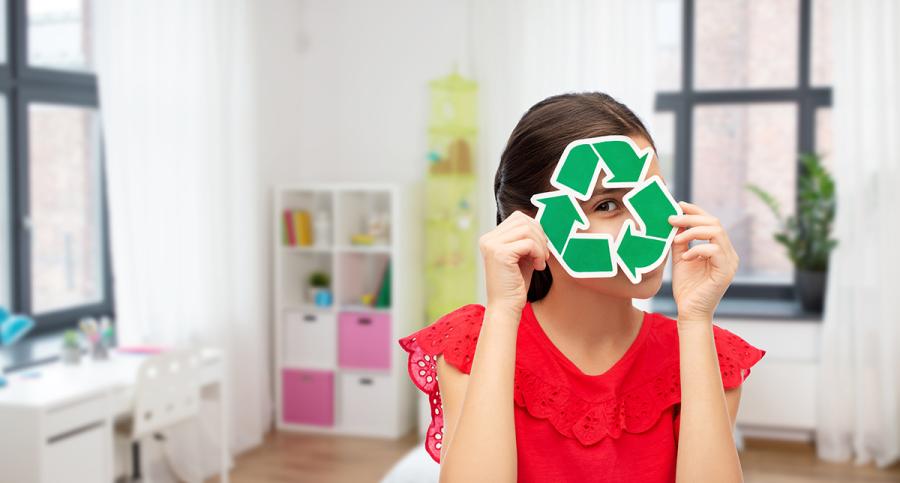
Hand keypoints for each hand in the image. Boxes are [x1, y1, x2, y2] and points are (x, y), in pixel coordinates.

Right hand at [479, 210, 549, 316]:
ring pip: (527, 230)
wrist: (506, 307)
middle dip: (540, 236)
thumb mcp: (522, 256)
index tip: (541, 248)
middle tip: (544, 255)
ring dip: (540, 245)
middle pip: (522, 220)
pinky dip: (539, 253)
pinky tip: (538, 267)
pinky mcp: (500, 253)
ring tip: (541, 261)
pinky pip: (528, 243)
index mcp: (490, 238)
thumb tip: (541, 223)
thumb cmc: (515, 284)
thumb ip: (527, 239)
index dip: (535, 229)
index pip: (518, 218)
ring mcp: (492, 245)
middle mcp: (487, 239)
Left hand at [668, 202, 738, 322]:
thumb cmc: (687, 287)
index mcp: (720, 248)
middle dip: (691, 218)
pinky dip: (697, 249)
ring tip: (676, 239)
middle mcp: (728, 253)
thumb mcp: (681, 258)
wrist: (690, 312)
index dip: (696, 211)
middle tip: (671, 219)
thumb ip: (681, 241)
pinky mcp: (725, 272)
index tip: (678, 204)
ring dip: (693, 231)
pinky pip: (714, 250)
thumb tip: (674, 221)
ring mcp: (730, 262)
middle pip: (715, 223)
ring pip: (716, 232)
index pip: (711, 222)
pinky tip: (686, 257)